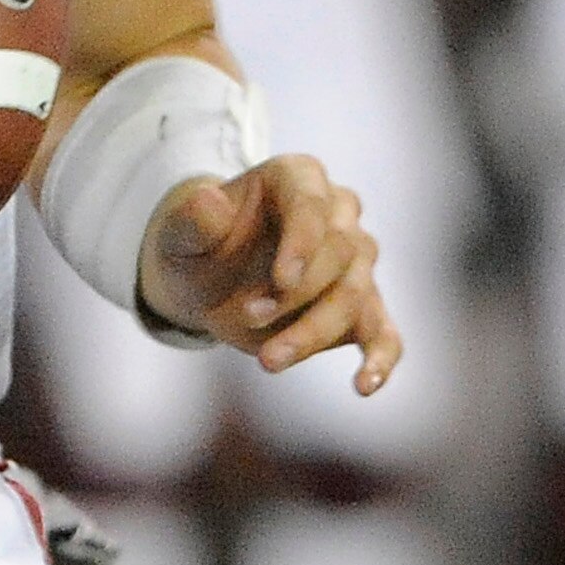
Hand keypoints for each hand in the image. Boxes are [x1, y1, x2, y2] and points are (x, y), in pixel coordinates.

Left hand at [137, 154, 400, 395]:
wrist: (205, 279)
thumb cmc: (196, 246)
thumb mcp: (179, 233)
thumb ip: (193, 220)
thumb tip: (208, 200)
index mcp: (297, 178)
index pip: (312, 205)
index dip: (303, 243)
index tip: (281, 280)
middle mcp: (339, 213)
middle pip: (339, 253)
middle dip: (296, 293)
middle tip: (248, 317)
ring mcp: (356, 261)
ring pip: (356, 295)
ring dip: (314, 332)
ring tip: (268, 360)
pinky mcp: (363, 308)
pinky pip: (385, 334)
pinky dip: (379, 360)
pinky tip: (363, 386)